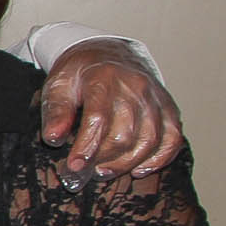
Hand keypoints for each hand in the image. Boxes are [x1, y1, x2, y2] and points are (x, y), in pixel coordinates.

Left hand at [40, 39, 182, 185]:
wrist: (108, 52)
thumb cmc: (80, 73)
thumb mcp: (58, 85)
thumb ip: (56, 111)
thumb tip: (53, 139)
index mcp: (104, 78)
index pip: (98, 119)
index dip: (86, 147)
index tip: (74, 167)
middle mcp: (135, 87)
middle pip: (125, 134)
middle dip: (104, 159)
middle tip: (85, 172)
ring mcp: (156, 98)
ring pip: (150, 140)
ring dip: (127, 163)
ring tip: (104, 172)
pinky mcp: (169, 108)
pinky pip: (172, 138)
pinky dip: (159, 159)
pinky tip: (139, 169)